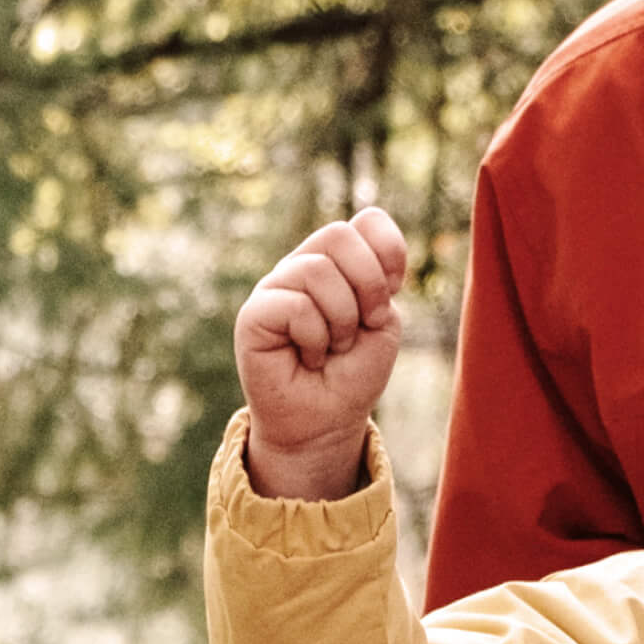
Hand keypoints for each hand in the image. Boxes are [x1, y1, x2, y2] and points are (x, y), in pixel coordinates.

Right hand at [233, 207, 407, 499]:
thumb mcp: (382, 321)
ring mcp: (275, 287)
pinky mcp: (252, 315)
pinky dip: (315, 338)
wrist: (327, 421)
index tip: (390, 296)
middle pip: (340, 234)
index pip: (366, 222)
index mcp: (337, 262)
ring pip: (316, 271)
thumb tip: (357, 235)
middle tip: (364, 325)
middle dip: (368, 285)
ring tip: (332, 347)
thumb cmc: (353, 372)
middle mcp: (302, 266)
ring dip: (341, 319)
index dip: (389, 253)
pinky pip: (295, 305)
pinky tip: (308, 357)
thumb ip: (377, 276)